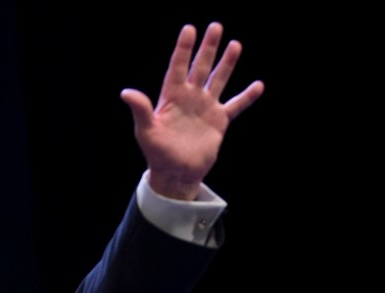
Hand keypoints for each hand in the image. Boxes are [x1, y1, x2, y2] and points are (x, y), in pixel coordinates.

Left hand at [120, 22, 263, 199]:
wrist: (176, 173)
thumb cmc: (157, 153)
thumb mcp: (146, 131)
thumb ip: (141, 110)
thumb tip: (126, 93)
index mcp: (172, 98)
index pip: (178, 68)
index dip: (184, 49)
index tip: (189, 29)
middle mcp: (190, 98)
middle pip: (200, 68)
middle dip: (207, 48)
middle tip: (215, 26)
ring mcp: (205, 108)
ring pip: (218, 80)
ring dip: (226, 64)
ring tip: (235, 44)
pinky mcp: (218, 121)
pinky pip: (236, 105)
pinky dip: (247, 97)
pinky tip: (258, 85)